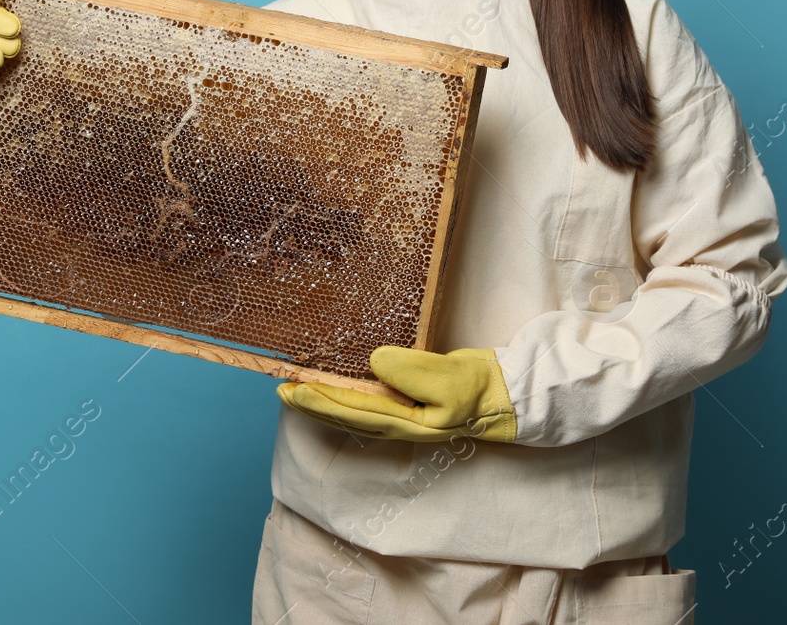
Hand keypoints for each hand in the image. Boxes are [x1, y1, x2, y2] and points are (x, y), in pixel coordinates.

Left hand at [276, 346, 516, 442]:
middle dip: (313, 404)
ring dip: (324, 402)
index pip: (353, 411)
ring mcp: (403, 415)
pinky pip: (367, 402)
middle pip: (346, 416)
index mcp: (406, 423)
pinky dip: (345, 397)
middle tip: (281, 390)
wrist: (505, 394)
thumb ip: (413, 373)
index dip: (321, 401)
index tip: (293, 390)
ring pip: (354, 412)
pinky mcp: (409, 403)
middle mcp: (398, 423)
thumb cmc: (480, 389)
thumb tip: (374, 363)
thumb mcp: (450, 380)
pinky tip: (336, 389)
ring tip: (297, 390)